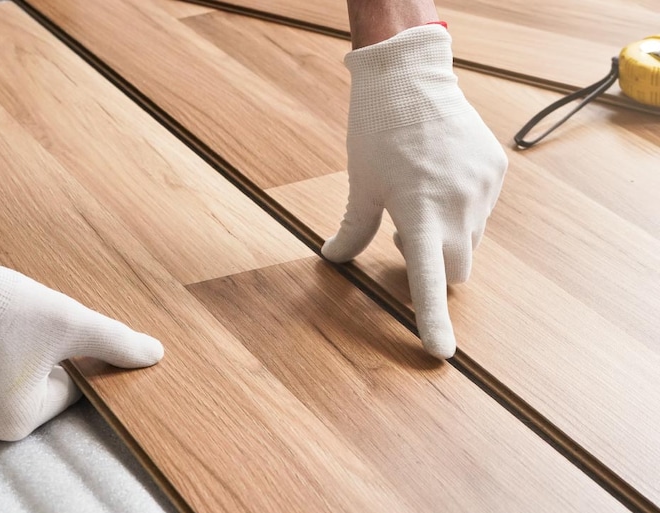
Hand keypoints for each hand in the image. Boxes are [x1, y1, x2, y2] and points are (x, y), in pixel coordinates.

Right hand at [0, 216, 163, 444]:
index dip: (63, 355)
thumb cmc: (1, 303)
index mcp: (17, 421)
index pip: (66, 392)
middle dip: (31, 364)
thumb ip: (115, 342)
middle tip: (13, 330)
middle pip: (28, 395)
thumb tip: (154, 355)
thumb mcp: (69, 321)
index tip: (43, 331)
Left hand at [322, 25, 507, 358]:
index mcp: (418, 212)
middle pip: (455, 271)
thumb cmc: (376, 131)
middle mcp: (457, 205)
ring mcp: (482, 188)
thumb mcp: (360, 184)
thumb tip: (333, 259)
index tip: (441, 353)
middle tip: (402, 238)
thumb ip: (352, 229)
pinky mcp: (496, 170)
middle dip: (433, 269)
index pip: (427, 279)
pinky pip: (481, 209)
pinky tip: (439, 177)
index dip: (432, 319)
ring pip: (470, 240)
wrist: (411, 76)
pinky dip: (461, 209)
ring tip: (420, 199)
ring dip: (447, 238)